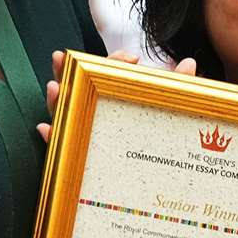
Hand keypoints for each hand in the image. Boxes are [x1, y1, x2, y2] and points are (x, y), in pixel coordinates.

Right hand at [38, 49, 198, 141]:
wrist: (161, 178)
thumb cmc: (161, 136)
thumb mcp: (170, 111)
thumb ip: (178, 89)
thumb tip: (190, 64)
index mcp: (117, 96)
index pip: (111, 72)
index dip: (116, 61)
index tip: (132, 58)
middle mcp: (96, 110)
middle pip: (76, 88)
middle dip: (66, 72)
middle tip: (60, 58)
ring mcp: (85, 131)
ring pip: (64, 113)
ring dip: (56, 100)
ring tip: (54, 88)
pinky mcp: (80, 156)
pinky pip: (61, 146)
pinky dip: (52, 137)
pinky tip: (47, 130)